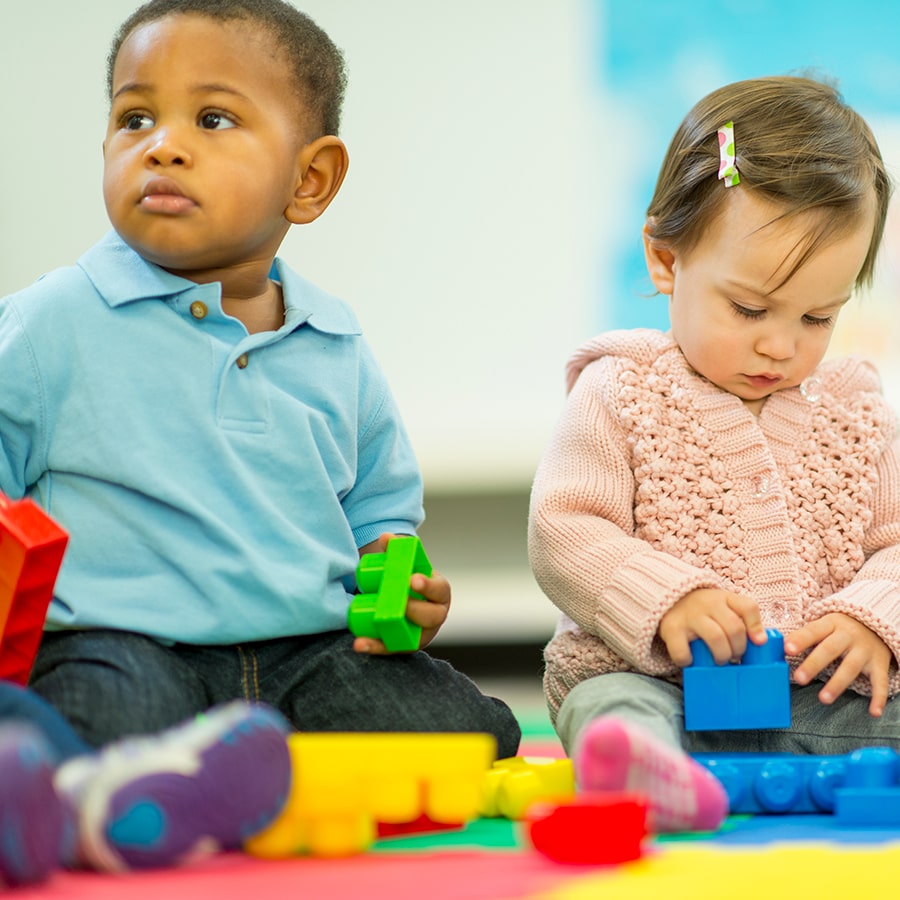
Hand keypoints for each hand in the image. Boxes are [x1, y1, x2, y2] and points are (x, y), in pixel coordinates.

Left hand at [352, 534, 451, 654]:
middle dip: (413, 609)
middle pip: (430, 616)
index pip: (439, 590)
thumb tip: (386, 538)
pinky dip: (376, 647)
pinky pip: (392, 649)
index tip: (411, 580)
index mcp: (440, 593)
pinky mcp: (405, 645)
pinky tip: (359, 644)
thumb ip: (396, 551)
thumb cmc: (410, 581)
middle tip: (397, 602)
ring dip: (391, 634)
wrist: (411, 602)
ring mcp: (421, 634)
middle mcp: (435, 616)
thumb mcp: (409, 566)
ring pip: (412, 639)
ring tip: (374, 625)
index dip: (427, 585)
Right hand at [658, 588, 767, 666]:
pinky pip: (683, 651)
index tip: (759, 643)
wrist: (668, 600)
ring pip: (715, 638)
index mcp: (724, 598)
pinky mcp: (671, 629)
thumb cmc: (703, 611)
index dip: (756, 627)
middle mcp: (708, 603)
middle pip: (734, 627)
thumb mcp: (724, 607)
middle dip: (739, 648)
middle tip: (734, 656)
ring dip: (722, 655)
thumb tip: (761, 642)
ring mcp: (689, 615)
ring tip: (719, 660)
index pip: (748, 607)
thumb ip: (743, 621)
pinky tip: (693, 660)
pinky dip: (689, 661)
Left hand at [785, 613, 891, 716]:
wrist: (877, 624)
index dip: (800, 640)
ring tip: (823, 699)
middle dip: (814, 664)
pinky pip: (880, 682)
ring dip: (837, 684)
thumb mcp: (824, 625)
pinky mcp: (879, 664)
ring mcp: (864, 650)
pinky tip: (873, 712)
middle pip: (829, 649)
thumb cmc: (840, 629)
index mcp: (831, 624)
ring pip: (850, 667)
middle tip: (799, 679)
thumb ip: (805, 636)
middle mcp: (848, 636)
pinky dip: (878, 697)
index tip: (786, 649)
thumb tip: (779, 648)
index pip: (813, 631)